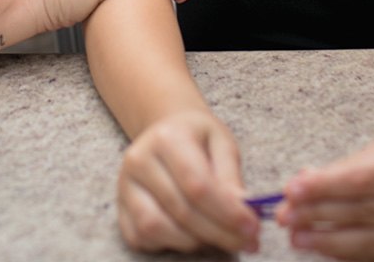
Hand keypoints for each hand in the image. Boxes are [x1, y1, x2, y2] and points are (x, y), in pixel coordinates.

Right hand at [117, 109, 259, 253]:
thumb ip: (231, 176)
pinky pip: (142, 237)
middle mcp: (139, 160)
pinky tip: (193, 235)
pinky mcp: (121, 207)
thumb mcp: (222, 142)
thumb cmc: (197, 138)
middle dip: (220, 232)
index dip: (227, 212)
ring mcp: (125, 185)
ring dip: (194, 241)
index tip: (252, 227)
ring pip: (156, 227)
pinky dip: (170, 243)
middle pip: (181, 210)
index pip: (197, 185)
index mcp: (167, 138)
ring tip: (218, 235)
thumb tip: (241, 209)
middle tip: (247, 241)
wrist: (166, 130)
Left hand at [275, 116, 373, 260]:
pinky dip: (351, 253)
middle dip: (318, 215)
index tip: (290, 190)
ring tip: (297, 237)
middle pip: (364, 213)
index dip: (323, 188)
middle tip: (285, 216)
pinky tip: (326, 247)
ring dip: (328, 241)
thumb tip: (302, 184)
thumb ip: (347, 167)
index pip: (362, 181)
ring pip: (372, 241)